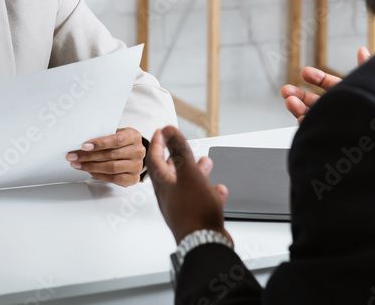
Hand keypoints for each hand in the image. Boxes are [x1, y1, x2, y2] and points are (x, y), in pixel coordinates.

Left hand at [67, 127, 145, 186]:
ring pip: (111, 168)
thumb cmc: (121, 141)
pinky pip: (114, 178)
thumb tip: (83, 141)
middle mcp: (138, 151)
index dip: (99, 143)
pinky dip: (99, 175)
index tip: (84, 146)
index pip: (116, 140)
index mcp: (133, 136)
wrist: (133, 151)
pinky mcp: (133, 178)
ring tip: (77, 164)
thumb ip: (104, 136)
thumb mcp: (116, 133)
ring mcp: (137, 166)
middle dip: (88, 156)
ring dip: (91, 167)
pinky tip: (90, 171)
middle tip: (73, 156)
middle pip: (111, 155)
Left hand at [147, 126, 229, 244]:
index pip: (155, 158)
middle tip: (181, 145)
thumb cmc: (195, 212)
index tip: (161, 131)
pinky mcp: (196, 219)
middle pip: (170, 172)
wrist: (205, 245)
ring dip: (196, 171)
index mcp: (164, 184)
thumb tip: (168, 130)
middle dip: (178, 156)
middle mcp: (170, 196)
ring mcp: (182, 208)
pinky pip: (201, 201)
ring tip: (206, 162)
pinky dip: (209, 191)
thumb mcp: (189, 174)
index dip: (159, 142)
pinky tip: (219, 189)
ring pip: (187, 185)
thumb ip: (180, 151)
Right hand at [280, 46, 370, 123]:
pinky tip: (301, 118)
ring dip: (297, 108)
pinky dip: (306, 125)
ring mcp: (333, 124)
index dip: (316, 78)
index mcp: (348, 95)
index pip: (327, 84)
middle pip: (313, 101)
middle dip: (298, 95)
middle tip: (286, 90)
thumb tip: (363, 50)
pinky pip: (316, 130)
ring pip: (310, 116)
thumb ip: (367, 69)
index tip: (305, 73)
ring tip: (289, 102)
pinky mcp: (332, 137)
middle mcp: (338, 109)